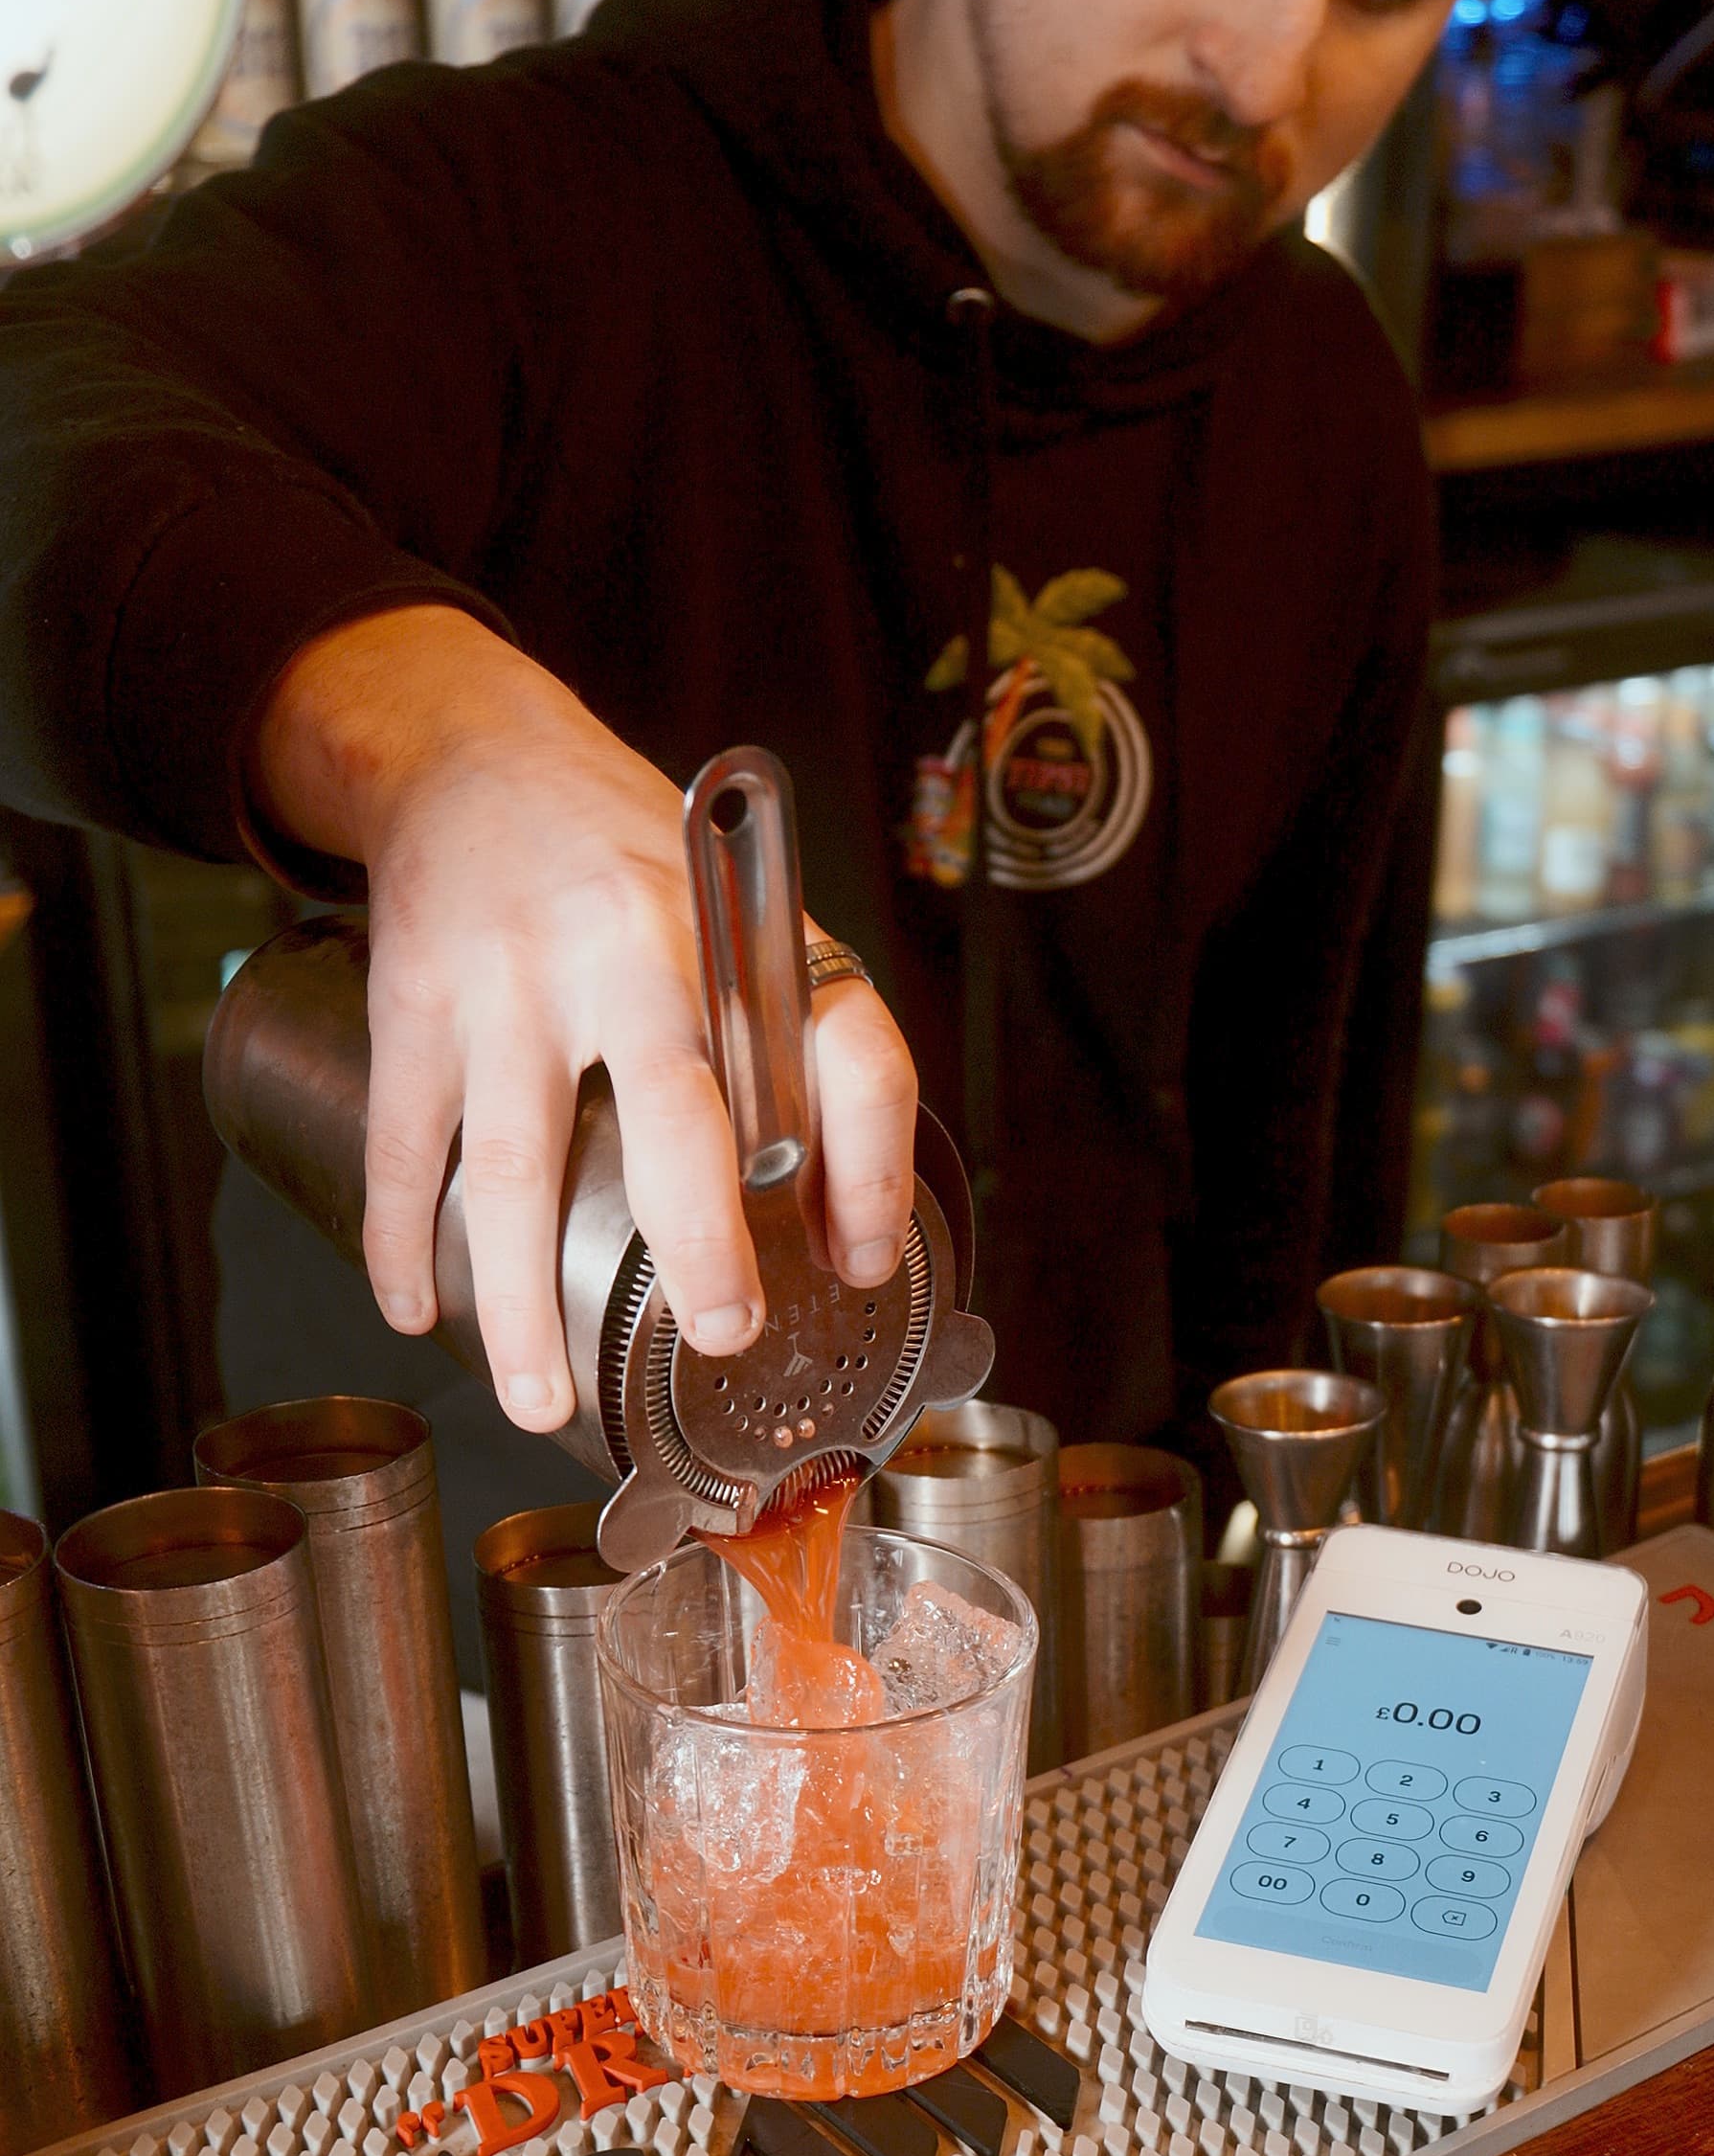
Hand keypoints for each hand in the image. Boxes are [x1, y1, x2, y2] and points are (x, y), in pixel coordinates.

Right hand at [251, 607, 917, 1429]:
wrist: (470, 753)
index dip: (871, 1166)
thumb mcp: (743, 924)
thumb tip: (853, 1240)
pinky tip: (415, 1310)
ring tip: (539, 1402)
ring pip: (509, 1166)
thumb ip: (811, 1060)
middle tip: (721, 1333)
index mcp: (733, 940)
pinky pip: (400, 1145)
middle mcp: (627, 952)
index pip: (842, 1050)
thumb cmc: (629, 864)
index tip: (864, 1263)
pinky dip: (400, 1240)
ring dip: (519, 1300)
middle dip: (702, 1237)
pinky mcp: (410, 1005)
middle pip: (673, 1110)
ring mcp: (506, 981)